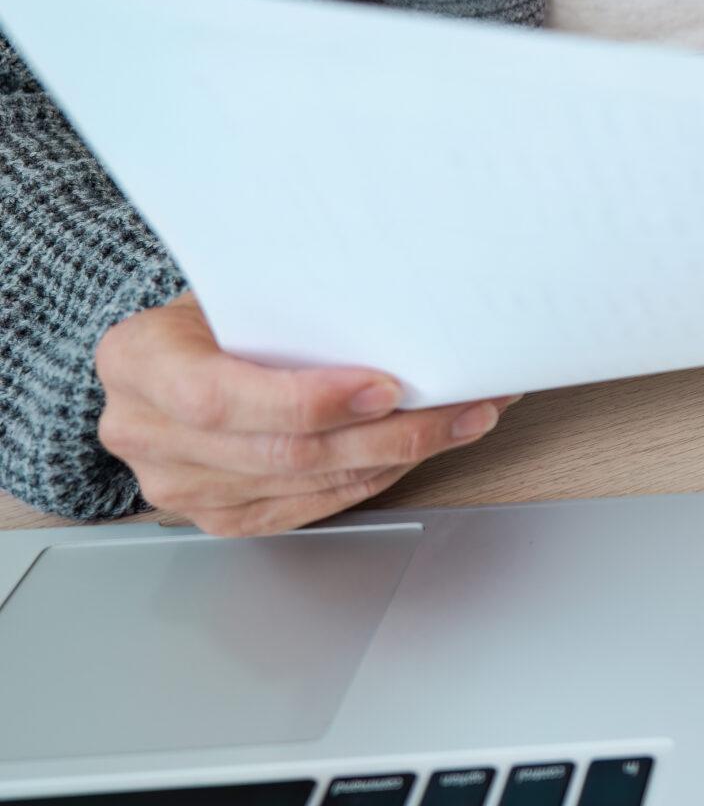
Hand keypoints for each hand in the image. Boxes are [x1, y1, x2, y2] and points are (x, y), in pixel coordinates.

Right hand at [94, 292, 513, 535]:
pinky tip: (417, 450)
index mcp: (139, 360)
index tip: (385, 387)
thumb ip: (288, 303)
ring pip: (306, 485)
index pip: (220, 398)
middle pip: (280, 452)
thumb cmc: (212, 312)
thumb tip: (399, 303)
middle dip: (386, 433)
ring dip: (398, 455)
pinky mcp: (219, 517)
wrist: (170, 357)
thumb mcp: (232, 288)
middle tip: (459, 405)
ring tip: (462, 420)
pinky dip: (374, 477)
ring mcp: (178, 485)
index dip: (307, 401)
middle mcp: (145, 431)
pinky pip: (310, 507)